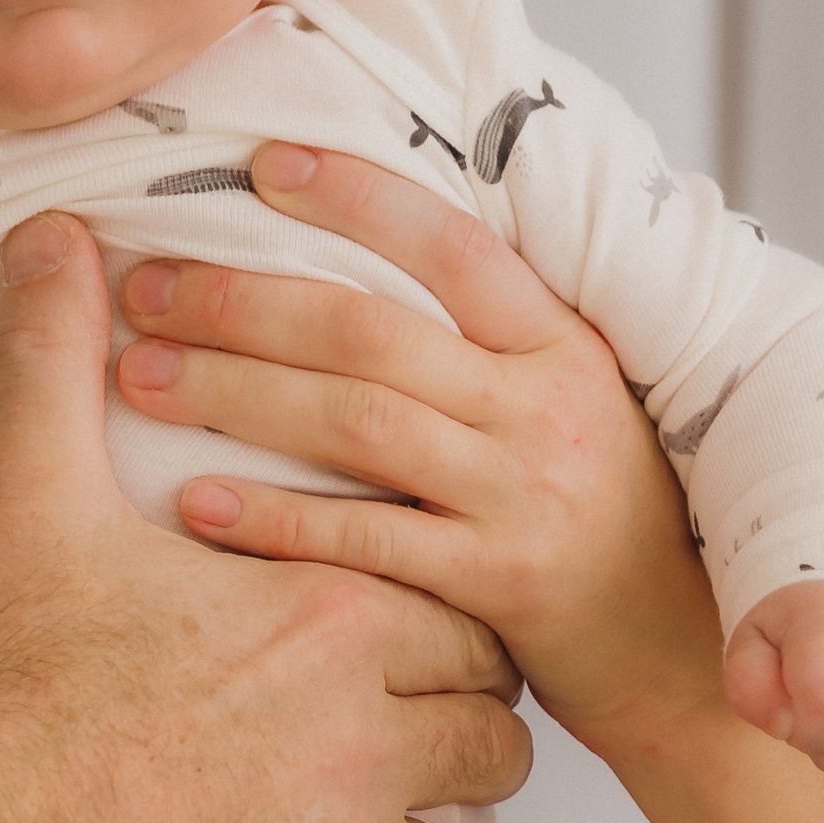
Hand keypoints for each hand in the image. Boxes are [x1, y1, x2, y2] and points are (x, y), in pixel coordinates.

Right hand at [0, 211, 528, 822]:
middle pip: (492, 736)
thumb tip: (55, 235)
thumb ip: (53, 364)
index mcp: (319, 618)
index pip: (458, 610)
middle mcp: (354, 739)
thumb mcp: (26, 503)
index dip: (453, 622)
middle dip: (475, 740)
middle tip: (442, 744)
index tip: (430, 635)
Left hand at [109, 141, 711, 749]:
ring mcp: (524, 496)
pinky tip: (196, 500)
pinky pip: (369, 539)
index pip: (453, 244)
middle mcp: (546, 407)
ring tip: (141, 377)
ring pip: (359, 423)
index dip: (358, 197)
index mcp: (562, 345)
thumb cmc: (603, 525)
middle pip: (372, 331)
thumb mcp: (575, 408)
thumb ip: (490, 345)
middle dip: (245, 302)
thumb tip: (372, 262)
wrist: (681, 658)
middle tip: (145, 290)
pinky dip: (276, 518)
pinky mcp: (501, 585)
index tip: (263, 164)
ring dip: (238, 392)